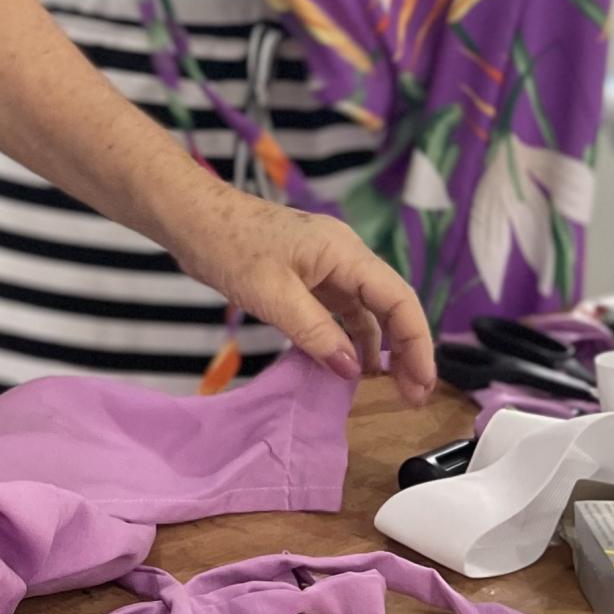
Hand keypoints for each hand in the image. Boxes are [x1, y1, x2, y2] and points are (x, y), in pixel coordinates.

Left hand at [181, 194, 438, 406]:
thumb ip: (316, 333)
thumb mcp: (273, 296)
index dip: (417, 343)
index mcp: (345, 253)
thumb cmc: (229, 247)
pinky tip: (347, 365)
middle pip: (391, 305)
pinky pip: (341, 310)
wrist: (192, 218)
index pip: (399, 300)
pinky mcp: (307, 276)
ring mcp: (326, 266)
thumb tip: (352, 370)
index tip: (421, 384)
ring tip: (387, 387)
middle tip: (412, 395)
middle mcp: (344, 257)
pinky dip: (349, 338)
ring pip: (367, 310)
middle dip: (406, 349)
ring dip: (380, 347)